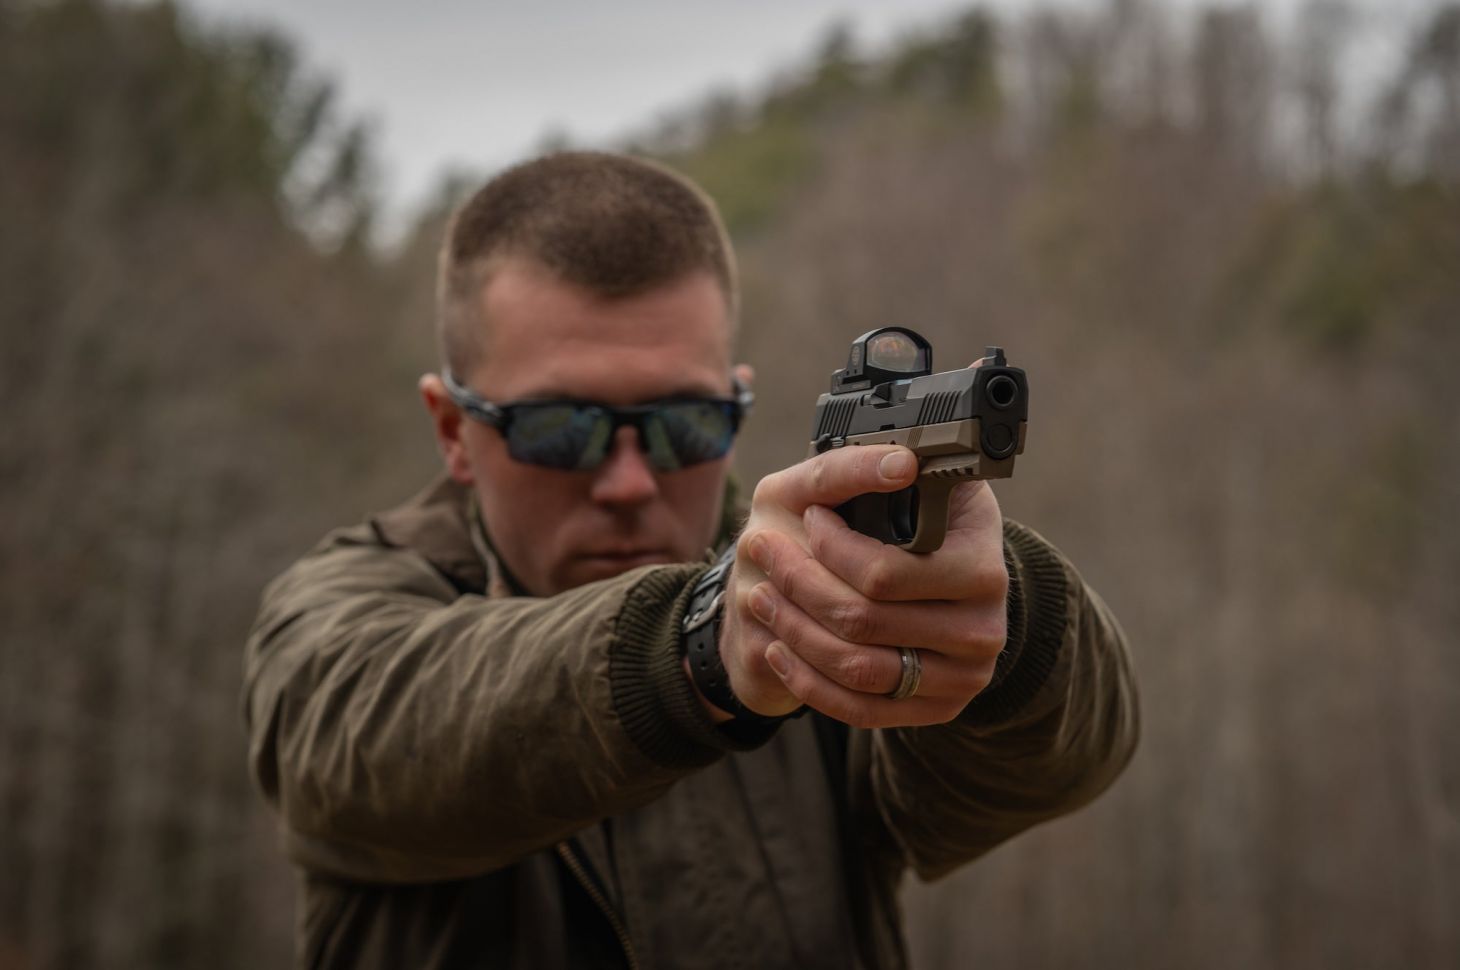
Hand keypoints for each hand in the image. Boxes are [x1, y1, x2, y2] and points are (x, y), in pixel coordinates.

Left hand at [713, 443, 1007, 726]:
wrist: (948, 586)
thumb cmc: (920, 524)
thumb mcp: (904, 484)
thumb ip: (884, 469)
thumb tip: (898, 463)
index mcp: (983, 567)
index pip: (885, 573)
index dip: (832, 546)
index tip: (809, 516)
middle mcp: (983, 628)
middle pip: (862, 621)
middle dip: (798, 583)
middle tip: (764, 549)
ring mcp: (963, 676)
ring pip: (855, 668)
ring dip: (793, 630)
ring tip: (762, 595)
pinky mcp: (939, 708)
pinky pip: (860, 710)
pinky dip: (807, 680)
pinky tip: (779, 647)